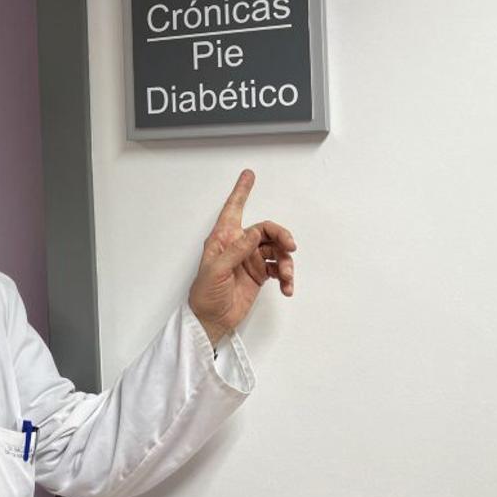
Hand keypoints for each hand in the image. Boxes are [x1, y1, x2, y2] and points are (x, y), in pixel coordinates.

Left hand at [188, 169, 295, 347]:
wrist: (211, 320)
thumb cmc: (205, 294)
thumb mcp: (216, 271)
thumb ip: (236, 251)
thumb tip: (254, 232)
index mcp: (222, 240)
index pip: (233, 210)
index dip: (241, 192)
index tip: (249, 175)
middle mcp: (238, 246)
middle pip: (265, 230)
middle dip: (281, 236)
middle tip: (290, 247)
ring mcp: (250, 260)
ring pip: (276, 250)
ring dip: (286, 261)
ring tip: (287, 277)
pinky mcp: (259, 274)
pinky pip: (279, 268)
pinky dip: (286, 276)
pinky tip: (287, 288)